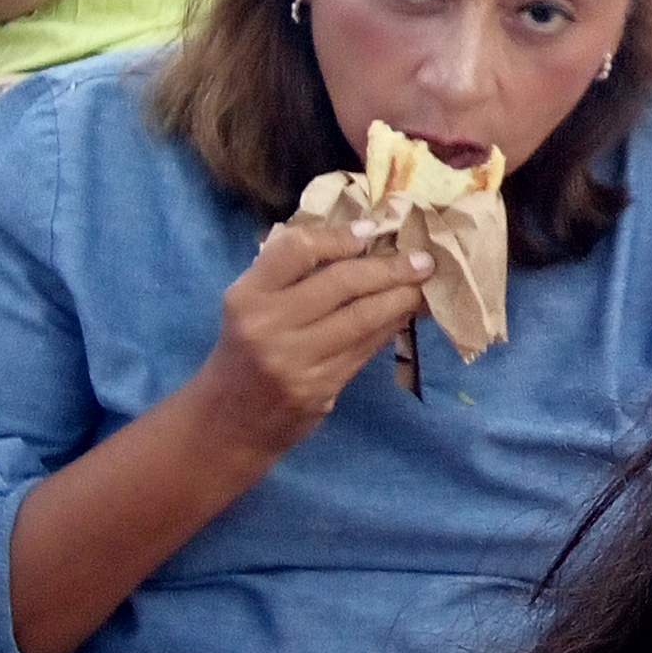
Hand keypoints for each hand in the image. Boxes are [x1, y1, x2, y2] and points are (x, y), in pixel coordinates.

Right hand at [192, 219, 434, 462]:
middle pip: (341, 282)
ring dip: (400, 298)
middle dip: (389, 268)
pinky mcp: (319, 387)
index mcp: (247, 296)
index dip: (339, 236)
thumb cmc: (245, 351)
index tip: (371, 231)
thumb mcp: (251, 306)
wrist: (228, 421)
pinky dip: (390, 327)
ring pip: (362, 318)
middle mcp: (268, 325)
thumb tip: (359, 240)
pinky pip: (365, 348)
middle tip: (423, 260)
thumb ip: (290, 275)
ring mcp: (295, 360)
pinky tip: (405, 315)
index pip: (298, 250)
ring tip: (422, 286)